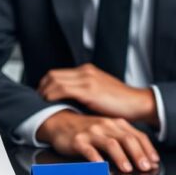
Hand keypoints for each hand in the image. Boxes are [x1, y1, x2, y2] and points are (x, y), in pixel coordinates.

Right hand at [36, 110, 159, 172]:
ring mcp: (92, 133)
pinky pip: (89, 150)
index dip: (148, 149)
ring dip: (121, 157)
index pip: (137, 136)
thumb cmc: (87, 129)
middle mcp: (106, 126)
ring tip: (127, 168)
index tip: (154, 161)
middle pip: (127, 139)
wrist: (61, 122)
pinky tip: (101, 167)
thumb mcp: (108, 131)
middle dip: (138, 154)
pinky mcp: (78, 141)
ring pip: (110, 143)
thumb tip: (144, 157)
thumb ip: (124, 141)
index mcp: (116, 124)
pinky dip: (96, 159)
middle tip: (145, 166)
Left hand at [37, 63, 158, 126]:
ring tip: (42, 103)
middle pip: (53, 75)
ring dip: (45, 92)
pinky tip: (50, 103)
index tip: (42, 95)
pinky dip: (52, 96)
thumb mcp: (99, 92)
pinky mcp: (89, 90)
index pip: (58, 73)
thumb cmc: (120, 102)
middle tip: (38, 100)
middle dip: (42, 87)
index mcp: (87, 71)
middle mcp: (85, 72)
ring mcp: (87, 79)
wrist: (137, 103)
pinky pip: (62, 89)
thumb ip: (84, 92)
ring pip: (55, 81)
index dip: (46, 84)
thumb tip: (68, 101)